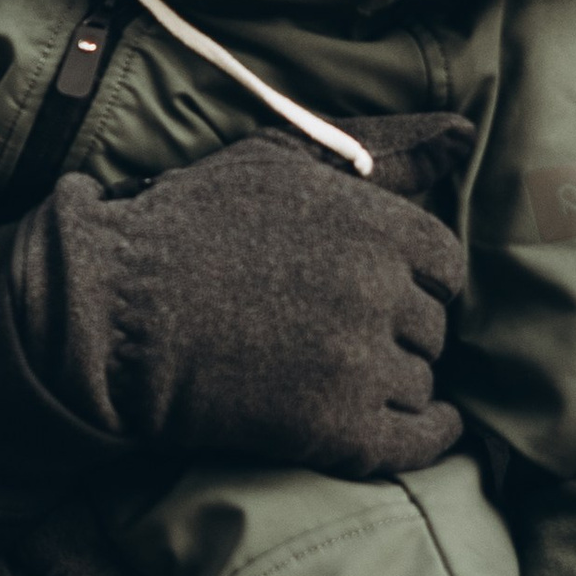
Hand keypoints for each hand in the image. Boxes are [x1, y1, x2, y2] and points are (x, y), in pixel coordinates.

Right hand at [12, 136, 467, 479]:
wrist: (112, 312)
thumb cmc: (190, 224)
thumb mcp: (278, 158)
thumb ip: (379, 147)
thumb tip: (463, 134)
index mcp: (377, 223)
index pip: (445, 266)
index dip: (412, 280)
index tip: (375, 291)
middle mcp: (380, 290)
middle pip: (431, 328)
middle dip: (393, 332)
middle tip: (337, 334)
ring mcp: (360, 362)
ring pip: (418, 383)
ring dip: (389, 383)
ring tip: (334, 375)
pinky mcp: (337, 427)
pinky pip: (415, 441)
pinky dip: (423, 438)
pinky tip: (405, 428)